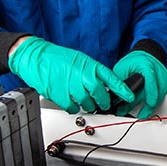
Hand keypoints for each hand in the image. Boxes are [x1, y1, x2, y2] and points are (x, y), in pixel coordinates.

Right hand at [7, 36, 133, 112]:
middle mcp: (83, 76)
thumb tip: (100, 82)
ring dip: (88, 106)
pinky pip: (73, 108)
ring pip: (87, 104)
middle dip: (103, 102)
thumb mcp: (79, 59)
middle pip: (100, 95)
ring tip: (83, 101)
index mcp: (90, 65)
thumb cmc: (56, 57)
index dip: (122, 89)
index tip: (130, 96)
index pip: (111, 79)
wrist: (36, 57)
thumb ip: (90, 71)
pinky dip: (73, 108)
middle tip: (102, 104)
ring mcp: (72, 86)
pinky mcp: (61, 96)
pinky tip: (71, 102)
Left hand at [113, 50, 166, 118]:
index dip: (141, 98)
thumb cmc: (133, 61)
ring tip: (145, 112)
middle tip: (136, 114)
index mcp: (146, 66)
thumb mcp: (121, 69)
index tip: (134, 108)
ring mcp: (163, 75)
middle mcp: (157, 71)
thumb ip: (120, 83)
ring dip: (153, 105)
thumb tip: (116, 99)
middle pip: (155, 93)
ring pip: (162, 94)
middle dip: (145, 106)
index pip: (148, 84)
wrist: (144, 54)